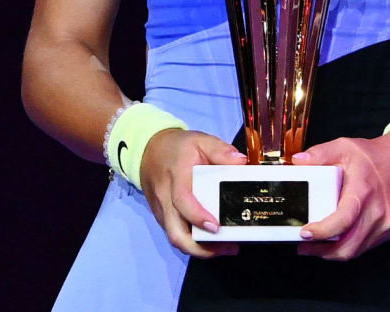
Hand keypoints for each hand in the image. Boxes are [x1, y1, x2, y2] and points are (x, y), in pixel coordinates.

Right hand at [140, 128, 246, 257]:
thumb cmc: (178, 147)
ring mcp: (162, 211)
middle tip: (229, 247)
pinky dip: (193, 242)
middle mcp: (166, 200)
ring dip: (199, 249)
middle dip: (200, 247)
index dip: (198, 217)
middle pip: (176, 233)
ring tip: (225, 248)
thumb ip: (221, 150)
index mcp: (176, 178)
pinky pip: (176, 234)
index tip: (216, 227)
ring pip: (175, 238)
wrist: (148, 151)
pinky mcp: (163, 217)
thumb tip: (241, 162)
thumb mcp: (200, 140)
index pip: (182, 202)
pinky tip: (212, 241)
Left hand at [293, 134, 389, 259]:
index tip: (304, 233)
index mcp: (363, 191)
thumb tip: (297, 161)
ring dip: (333, 253)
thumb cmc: (374, 155)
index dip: (322, 232)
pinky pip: (366, 246)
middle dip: (321, 251)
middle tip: (303, 245)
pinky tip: (337, 240)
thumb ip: (321, 153)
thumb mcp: (345, 146)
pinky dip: (349, 247)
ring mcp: (386, 223)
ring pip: (356, 250)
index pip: (343, 220)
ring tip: (315, 247)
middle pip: (348, 245)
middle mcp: (378, 211)